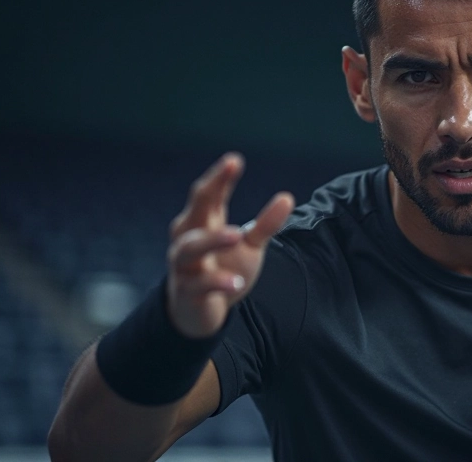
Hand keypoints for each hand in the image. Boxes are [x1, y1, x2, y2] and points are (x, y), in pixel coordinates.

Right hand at [166, 153, 294, 338]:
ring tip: (236, 235)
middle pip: (195, 210)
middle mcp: (188, 238)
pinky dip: (217, 282)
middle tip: (229, 171)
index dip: (220, 176)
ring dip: (212, 240)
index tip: (235, 159)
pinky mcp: (187, 292)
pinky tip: (236, 282)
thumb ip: (265, 224)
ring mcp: (184, 265)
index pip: (208, 194)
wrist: (196, 312)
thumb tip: (287, 197)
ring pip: (190, 248)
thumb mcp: (248, 246)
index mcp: (203, 222)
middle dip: (209, 190)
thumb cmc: (221, 267)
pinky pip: (199, 285)